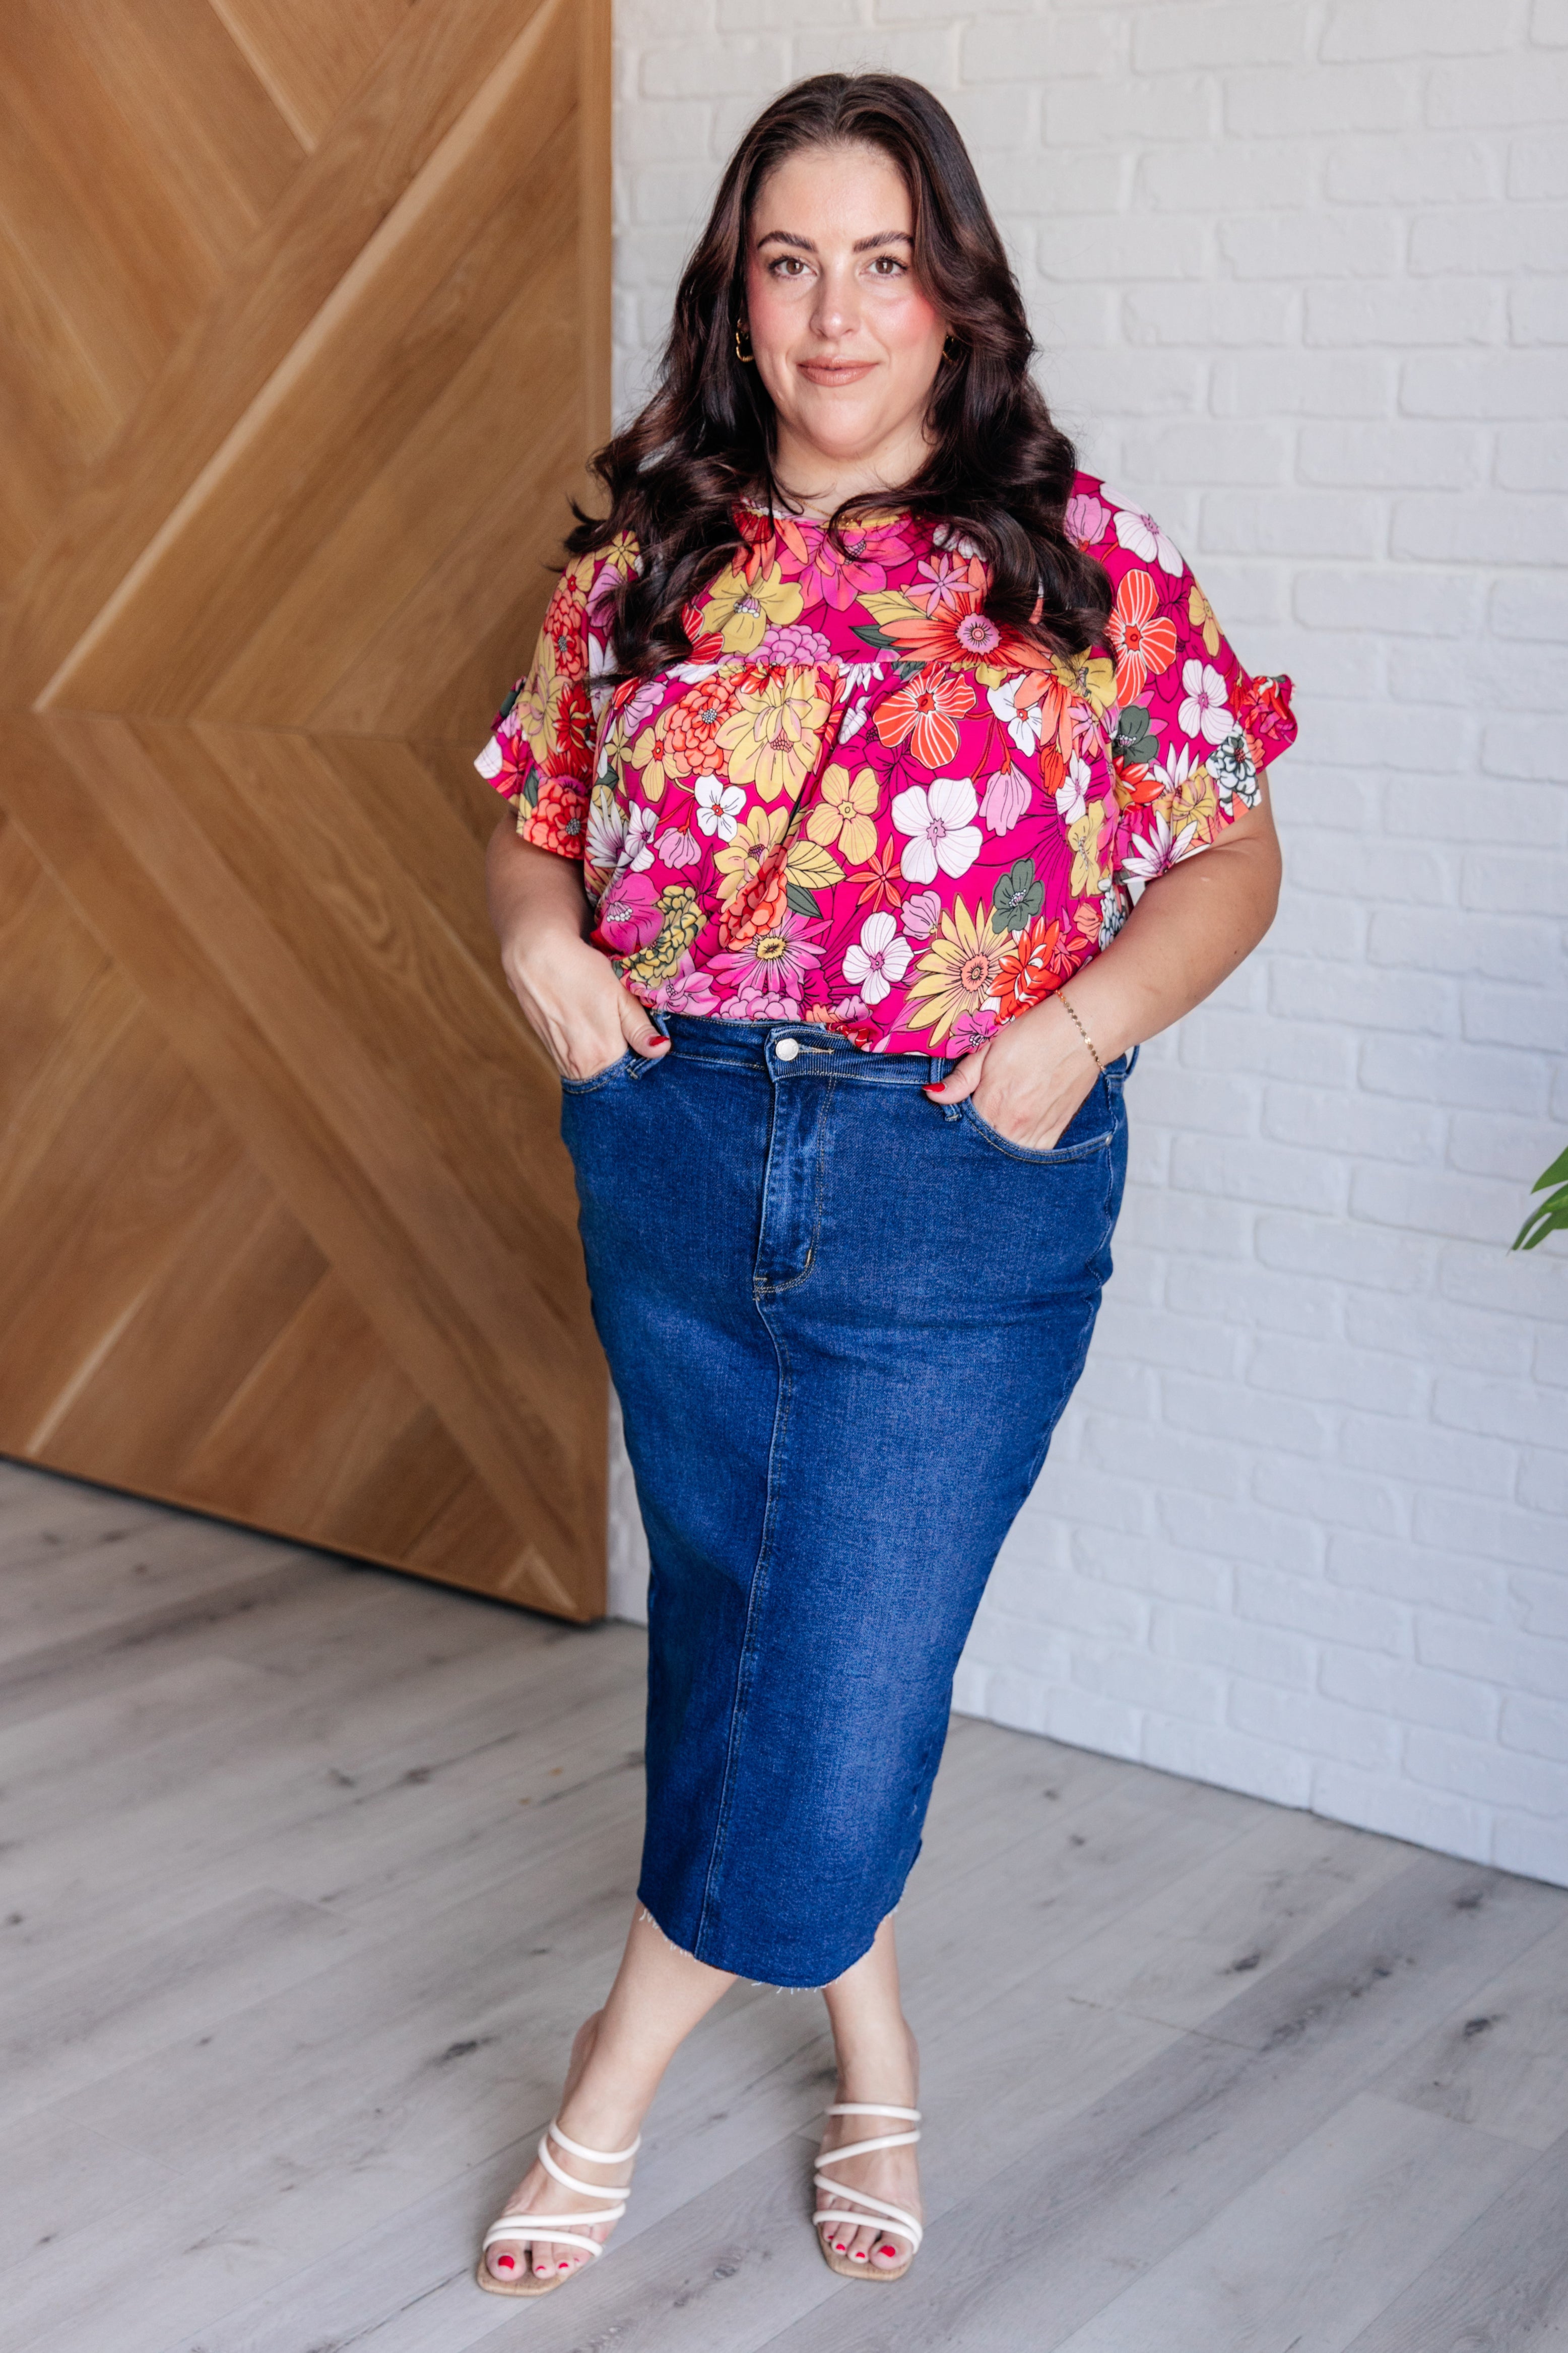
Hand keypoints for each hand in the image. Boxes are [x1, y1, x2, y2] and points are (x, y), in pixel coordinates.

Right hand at [500, 929, 668, 1081]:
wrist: (533, 955)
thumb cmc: (581, 971)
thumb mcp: (619, 995)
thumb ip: (640, 1028)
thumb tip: (661, 1051)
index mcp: (603, 1054)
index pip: (633, 1073)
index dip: (642, 1058)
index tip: (645, 1042)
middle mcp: (579, 1065)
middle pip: (611, 1074)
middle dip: (624, 1060)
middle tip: (630, 1033)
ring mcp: (560, 1059)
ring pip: (592, 1068)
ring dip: (603, 1055)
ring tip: (606, 1026)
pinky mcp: (548, 1048)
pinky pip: (574, 1060)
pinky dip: (585, 1049)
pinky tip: (587, 1025)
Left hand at [923, 994, 1099, 1150]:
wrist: (1081, 1031)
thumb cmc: (1034, 1035)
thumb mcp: (989, 1049)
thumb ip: (960, 1079)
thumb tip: (932, 1095)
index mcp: (992, 1105)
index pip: (963, 1131)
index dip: (958, 1126)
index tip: (958, 1116)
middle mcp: (1014, 1127)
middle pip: (984, 1148)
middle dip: (976, 1140)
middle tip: (979, 1119)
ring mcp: (1037, 1133)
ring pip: (1008, 1155)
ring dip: (999, 1144)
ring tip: (997, 1124)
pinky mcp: (1056, 1133)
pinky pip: (1032, 1154)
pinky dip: (1021, 1148)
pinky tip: (1015, 1132)